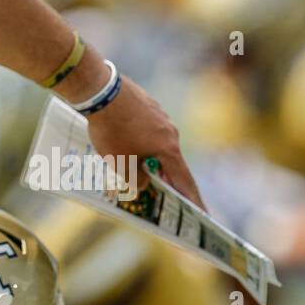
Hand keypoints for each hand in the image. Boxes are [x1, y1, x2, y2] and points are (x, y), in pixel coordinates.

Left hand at [82, 75, 207, 211]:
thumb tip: (145, 182)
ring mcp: (160, 115)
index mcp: (168, 148)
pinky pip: (147, 128)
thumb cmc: (112, 130)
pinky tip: (125, 141)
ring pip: (157, 143)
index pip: (184, 180)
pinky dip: (140, 140)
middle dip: (165, 177)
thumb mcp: (121, 164)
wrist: (101, 91)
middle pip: (170, 160)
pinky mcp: (148, 104)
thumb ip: (136, 180)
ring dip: (148, 156)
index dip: (193, 199)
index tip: (203, 213)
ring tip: (134, 165)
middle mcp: (170, 131)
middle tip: (162, 190)